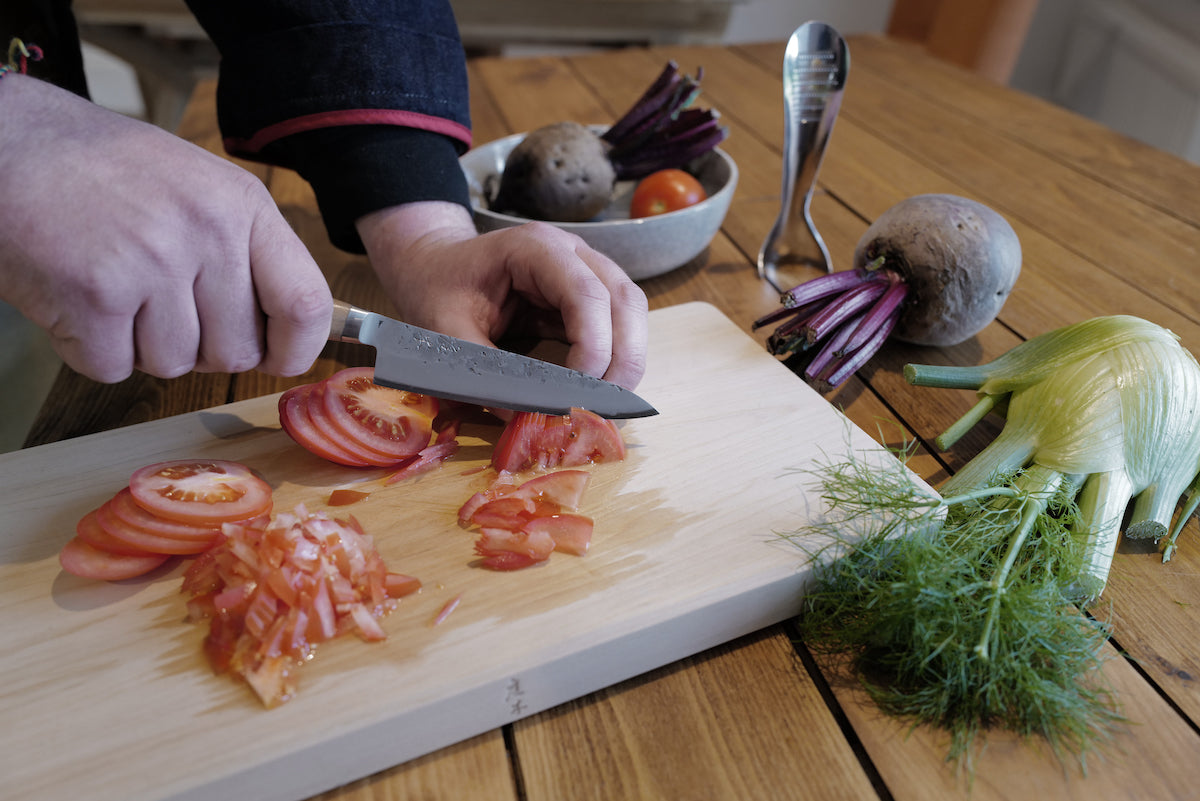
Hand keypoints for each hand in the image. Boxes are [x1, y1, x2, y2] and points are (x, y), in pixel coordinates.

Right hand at [0, 76, 332, 382]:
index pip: (306, 303)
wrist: (7, 143)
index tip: (277, 358)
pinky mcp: (94, 293)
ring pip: (174, 366)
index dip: (295, 349)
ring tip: (115, 291)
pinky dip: (91, 350)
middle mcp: (206, 232)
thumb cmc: (103, 171)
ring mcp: (151, 262)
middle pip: (236, 352)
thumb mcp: (199, 188)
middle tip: (160, 308)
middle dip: (200, 349)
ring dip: (140, 347)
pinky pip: (113, 367)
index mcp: (242, 206)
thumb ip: (246, 252)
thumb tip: (292, 328)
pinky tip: (78, 301)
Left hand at [356, 201, 648, 389]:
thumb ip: (482, 371)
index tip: (580, 392)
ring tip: (607, 404)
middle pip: (624, 299)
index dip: (595, 345)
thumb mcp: (444, 330)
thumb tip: (523, 420)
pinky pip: (618, 324)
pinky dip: (616, 358)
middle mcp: (571, 252)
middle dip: (624, 357)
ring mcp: (585, 270)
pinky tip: (601, 389)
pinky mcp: (586, 296)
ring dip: (627, 359)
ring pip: (631, 312)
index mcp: (534, 248)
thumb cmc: (436, 289)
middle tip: (606, 407)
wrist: (432, 265)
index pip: (587, 293)